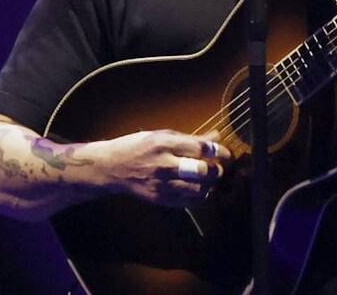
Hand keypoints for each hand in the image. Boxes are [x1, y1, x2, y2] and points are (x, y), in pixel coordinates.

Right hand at [96, 129, 231, 206]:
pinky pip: (187, 201)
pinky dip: (198, 196)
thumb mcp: (162, 135)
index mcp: (164, 144)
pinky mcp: (159, 199)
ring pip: (196, 189)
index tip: (224, 153)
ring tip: (209, 178)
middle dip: (215, 169)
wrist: (112, 168)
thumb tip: (216, 136)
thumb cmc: (138, 147)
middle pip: (200, 170)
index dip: (217, 151)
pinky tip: (198, 188)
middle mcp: (163, 164)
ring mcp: (161, 184)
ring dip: (209, 184)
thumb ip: (191, 138)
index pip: (200, 148)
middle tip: (218, 167)